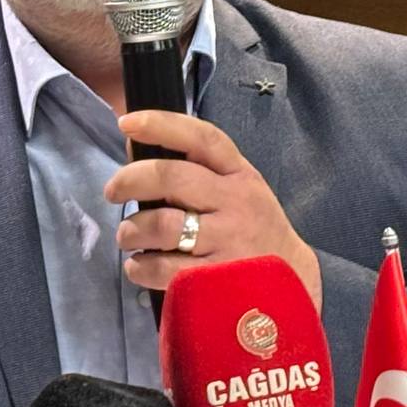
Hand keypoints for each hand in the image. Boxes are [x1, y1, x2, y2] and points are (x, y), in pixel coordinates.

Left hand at [106, 110, 321, 309]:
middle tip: (112, 192)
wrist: (294, 283)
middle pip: (172, 177)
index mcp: (240, 174)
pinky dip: (140, 267)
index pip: (202, 138)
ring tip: (127, 236)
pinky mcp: (217, 279)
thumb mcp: (238, 191)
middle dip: (130, 180)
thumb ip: (195, 170)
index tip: (127, 122)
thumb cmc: (255, 231)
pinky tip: (139, 267)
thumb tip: (134, 144)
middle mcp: (236, 202)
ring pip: (162, 224)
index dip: (162, 124)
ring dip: (131, 230)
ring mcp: (227, 241)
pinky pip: (164, 268)